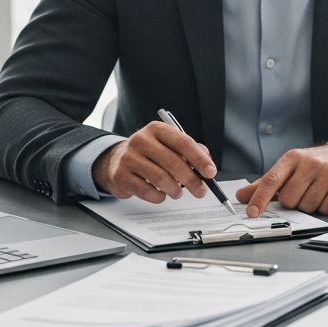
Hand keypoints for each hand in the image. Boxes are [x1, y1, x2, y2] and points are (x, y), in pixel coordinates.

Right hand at [91, 121, 217, 203]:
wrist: (116, 160)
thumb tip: (207, 163)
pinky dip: (158, 197)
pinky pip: (146, 190)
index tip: (211, 172)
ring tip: (178, 193)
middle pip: (174, 162)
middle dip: (192, 180)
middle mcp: (142, 140)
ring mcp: (129, 157)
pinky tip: (161, 195)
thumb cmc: (150, 154)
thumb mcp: (168, 146)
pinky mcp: (121, 175)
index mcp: (158, 129)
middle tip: (201, 191)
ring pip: (160, 178)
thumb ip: (189, 152)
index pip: (183, 142)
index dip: (200, 159)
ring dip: (175, 190)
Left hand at [235, 141, 327, 216]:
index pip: (271, 180)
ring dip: (310, 206)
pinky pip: (326, 209)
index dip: (259, 199)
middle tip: (301, 192)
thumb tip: (241, 195)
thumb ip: (265, 183)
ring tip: (317, 191)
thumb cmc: (315, 164)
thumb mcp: (290, 168)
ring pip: (308, 207)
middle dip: (293, 203)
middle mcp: (310, 163)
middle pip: (289, 200)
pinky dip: (325, 207)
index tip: (251, 213)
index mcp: (292, 158)